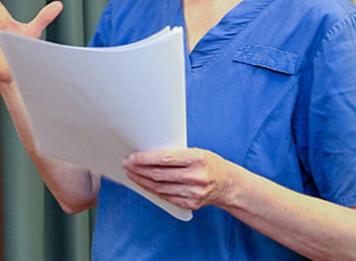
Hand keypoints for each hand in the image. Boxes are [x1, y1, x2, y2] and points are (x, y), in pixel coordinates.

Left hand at [122, 148, 236, 210]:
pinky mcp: (192, 203)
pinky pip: (166, 197)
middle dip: (139, 169)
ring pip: (160, 187)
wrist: (228, 184)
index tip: (131, 157)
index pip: (165, 159)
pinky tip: (144, 184)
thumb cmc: (208, 163)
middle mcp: (196, 176)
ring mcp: (194, 192)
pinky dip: (152, 190)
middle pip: (159, 174)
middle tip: (126, 164)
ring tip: (131, 174)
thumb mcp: (196, 151)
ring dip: (142, 181)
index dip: (145, 159)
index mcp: (197, 159)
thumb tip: (147, 152)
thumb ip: (175, 154)